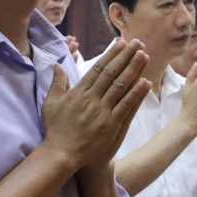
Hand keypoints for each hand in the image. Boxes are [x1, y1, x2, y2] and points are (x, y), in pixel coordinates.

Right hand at [42, 38, 150, 169]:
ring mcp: (103, 113)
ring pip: (121, 87)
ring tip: (145, 56)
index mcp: (79, 92)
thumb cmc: (56, 129)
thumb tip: (57, 65)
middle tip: (138, 43)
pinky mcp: (112, 126)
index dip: (111, 54)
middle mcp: (92, 100)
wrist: (62, 154)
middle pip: (112, 74)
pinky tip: (145, 83)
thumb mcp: (51, 103)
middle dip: (126, 57)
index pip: (98, 69)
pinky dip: (136, 95)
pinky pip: (126, 107)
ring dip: (134, 70)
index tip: (121, 43)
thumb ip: (57, 83)